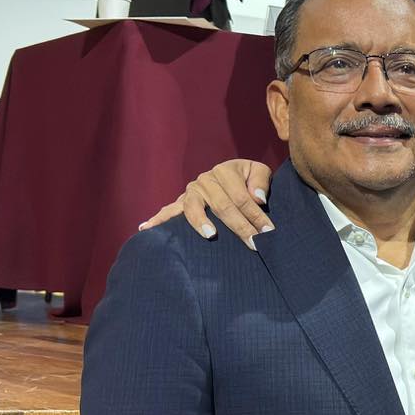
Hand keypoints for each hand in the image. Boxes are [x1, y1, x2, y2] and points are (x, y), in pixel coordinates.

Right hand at [139, 159, 275, 248]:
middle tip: (254, 243)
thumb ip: (260, 181)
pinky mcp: (181, 203)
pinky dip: (157, 219)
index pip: (243, 197)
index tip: (268, 232)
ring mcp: (191, 192)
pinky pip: (169, 211)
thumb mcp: (258, 172)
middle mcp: (205, 180)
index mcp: (225, 170)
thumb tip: (257, 199)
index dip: (256, 215)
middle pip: (223, 206)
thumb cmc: (248, 179)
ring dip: (200, 222)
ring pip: (194, 208)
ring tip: (210, 235)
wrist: (233, 176)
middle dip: (240, 226)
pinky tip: (145, 228)